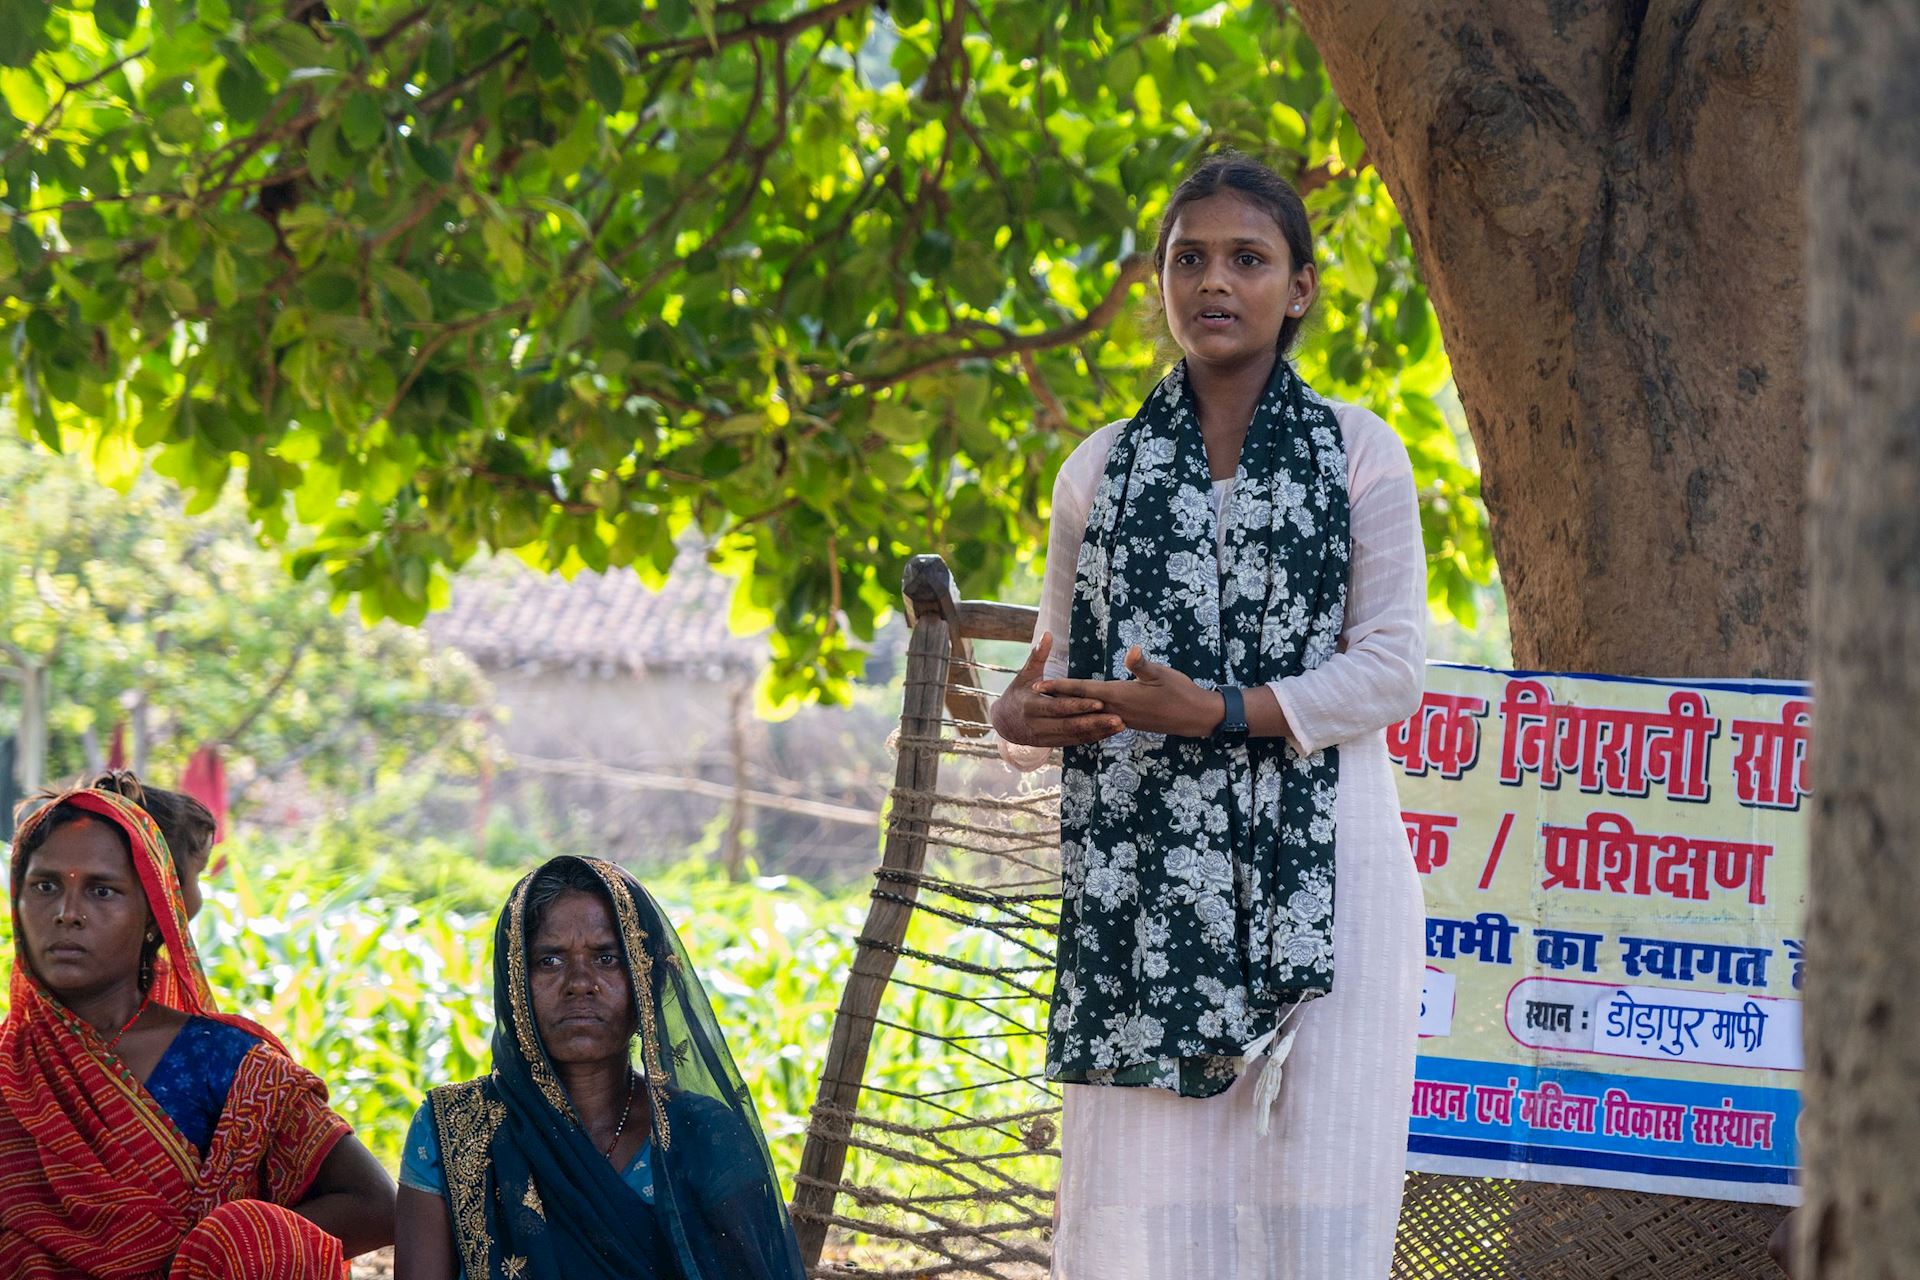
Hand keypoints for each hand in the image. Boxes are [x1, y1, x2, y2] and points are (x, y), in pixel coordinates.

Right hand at [991, 633, 1124, 747]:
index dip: (1079, 706)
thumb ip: (1038, 656)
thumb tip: (1047, 634)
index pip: (1058, 707)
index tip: (1100, 702)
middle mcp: (1037, 725)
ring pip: (1075, 736)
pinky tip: (1110, 733)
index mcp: (1031, 706)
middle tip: (1119, 718)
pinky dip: (1093, 738)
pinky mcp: (1052, 744)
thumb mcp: (1025, 674)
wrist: (1003, 723)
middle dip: (1095, 723)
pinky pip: (1075, 742)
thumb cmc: (1017, 693)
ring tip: (1120, 725)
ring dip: (1098, 732)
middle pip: (1070, 725)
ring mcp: (1045, 738)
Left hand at [1039, 646, 1224, 737]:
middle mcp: (1116, 709)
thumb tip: (1132, 651)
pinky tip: (1080, 716)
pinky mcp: (1129, 722)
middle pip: (1080, 703)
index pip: (1084, 691)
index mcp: (1120, 695)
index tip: (1039, 685)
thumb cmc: (1179, 691)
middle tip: (1033, 695)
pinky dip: (1086, 715)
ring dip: (1070, 708)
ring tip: (1050, 704)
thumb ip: (1143, 665)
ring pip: (1089, 712)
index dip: (1061, 687)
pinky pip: (1101, 718)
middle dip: (1057, 698)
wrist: (1194, 717)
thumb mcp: (1162, 674)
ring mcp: (1122, 718)